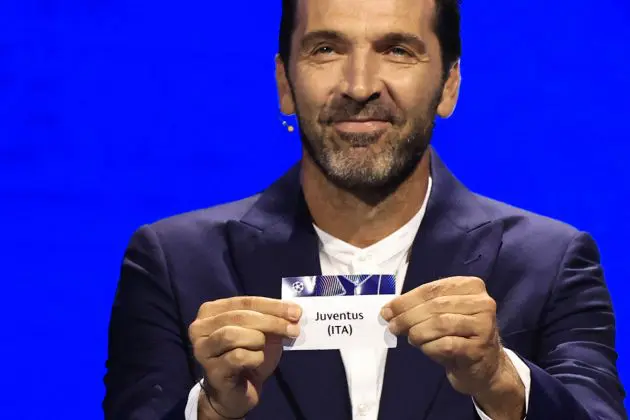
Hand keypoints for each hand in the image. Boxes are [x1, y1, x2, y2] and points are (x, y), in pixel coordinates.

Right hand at [189, 296, 301, 418]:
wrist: (235, 393)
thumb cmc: (247, 357)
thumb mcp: (262, 333)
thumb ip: (272, 319)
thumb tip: (293, 311)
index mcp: (210, 311)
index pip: (244, 302)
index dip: (272, 306)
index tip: (296, 311)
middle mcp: (199, 328)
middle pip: (239, 316)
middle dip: (270, 321)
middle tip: (293, 329)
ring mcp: (202, 350)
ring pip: (233, 335)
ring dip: (258, 340)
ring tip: (264, 348)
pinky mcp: (211, 370)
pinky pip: (237, 357)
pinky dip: (254, 358)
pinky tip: (256, 362)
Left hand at [381, 277, 506, 395]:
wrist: (483, 365)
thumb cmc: (457, 334)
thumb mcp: (441, 314)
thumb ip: (419, 307)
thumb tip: (388, 310)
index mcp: (471, 286)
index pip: (432, 289)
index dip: (406, 300)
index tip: (387, 310)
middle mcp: (482, 302)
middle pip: (435, 306)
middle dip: (408, 316)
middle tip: (392, 326)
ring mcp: (484, 325)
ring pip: (440, 324)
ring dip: (418, 332)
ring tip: (410, 338)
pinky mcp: (479, 348)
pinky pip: (446, 345)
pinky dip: (430, 347)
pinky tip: (425, 348)